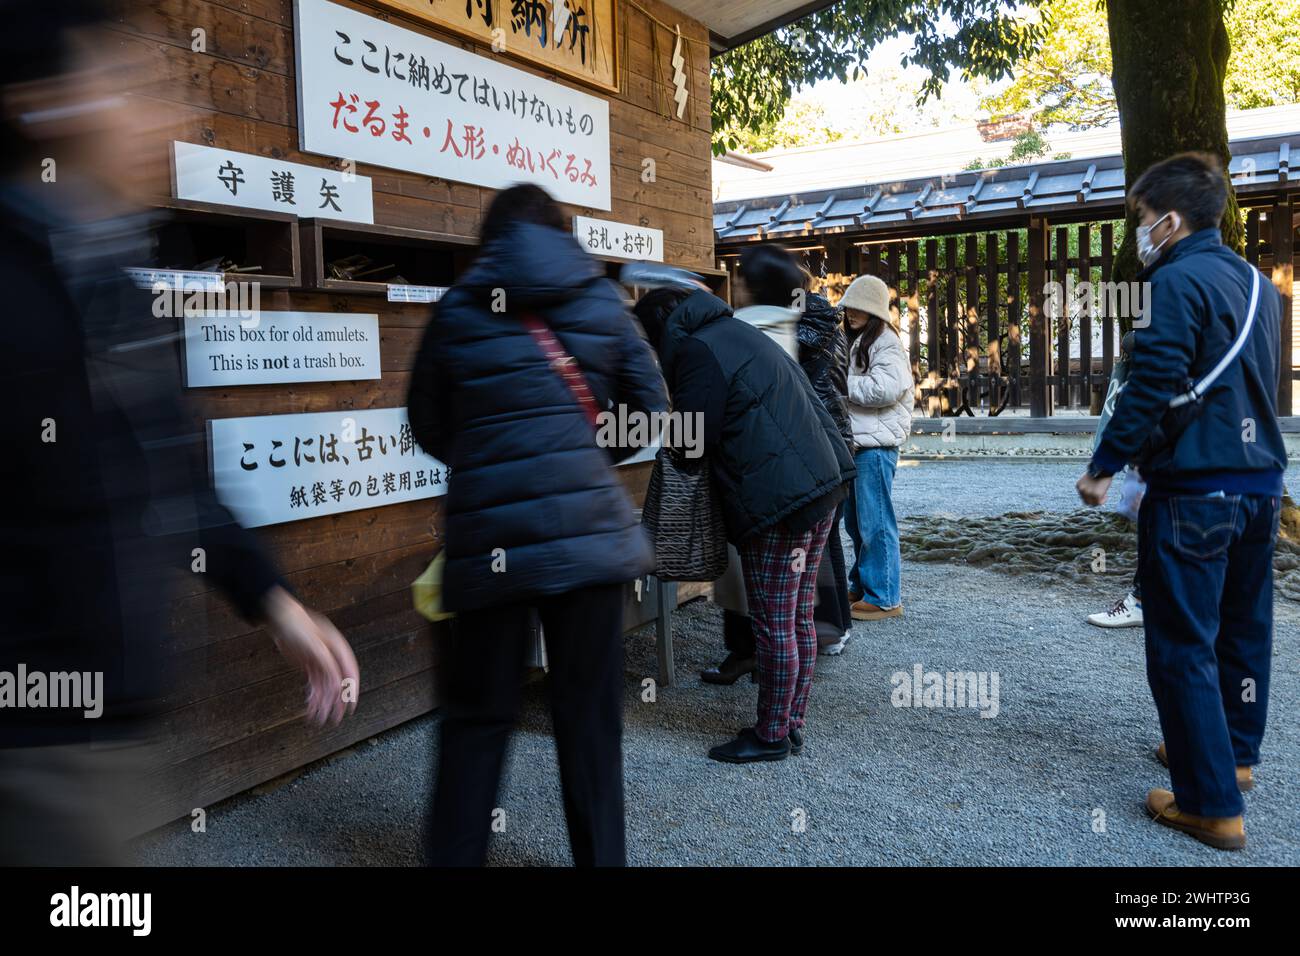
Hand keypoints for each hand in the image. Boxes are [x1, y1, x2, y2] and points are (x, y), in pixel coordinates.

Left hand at [262, 586, 359, 725]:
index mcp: (339, 649)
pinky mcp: (310, 666)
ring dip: (322, 703)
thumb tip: (337, 682)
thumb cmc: (299, 627)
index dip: (352, 690)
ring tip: (317, 719)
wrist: (281, 619)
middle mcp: (332, 657)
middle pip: (338, 683)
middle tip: (335, 719)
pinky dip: (313, 697)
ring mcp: (321, 662)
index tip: (351, 706)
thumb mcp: (313, 645)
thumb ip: (326, 662)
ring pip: (325, 687)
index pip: (350, 672)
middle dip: (337, 702)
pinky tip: (309, 709)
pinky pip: (314, 685)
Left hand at [1076, 472, 1112, 506]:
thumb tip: (1092, 494)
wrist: (1103, 467)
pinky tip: (1106, 496)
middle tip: (1100, 498)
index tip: (1095, 494)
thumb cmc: (1098, 471)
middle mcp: (1082, 490)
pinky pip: (1099, 502)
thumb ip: (1088, 487)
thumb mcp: (1089, 480)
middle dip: (1094, 501)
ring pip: (1093, 504)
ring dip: (1098, 501)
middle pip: (1086, 502)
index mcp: (1078, 485)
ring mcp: (1088, 493)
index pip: (1082, 496)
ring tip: (1104, 496)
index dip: (1090, 497)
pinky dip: (1103, 500)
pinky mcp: (1096, 495)